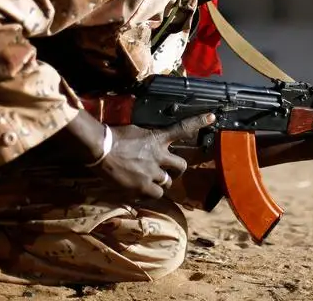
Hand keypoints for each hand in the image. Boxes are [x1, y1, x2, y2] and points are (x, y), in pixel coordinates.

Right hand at [95, 113, 215, 198]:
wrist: (100, 149)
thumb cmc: (113, 137)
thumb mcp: (135, 131)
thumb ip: (147, 138)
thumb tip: (149, 140)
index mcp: (157, 138)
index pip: (182, 128)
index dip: (199, 122)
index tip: (212, 117)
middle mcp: (159, 156)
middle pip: (181, 165)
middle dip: (177, 169)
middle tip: (170, 171)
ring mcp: (152, 173)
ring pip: (167, 183)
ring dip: (161, 183)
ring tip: (149, 181)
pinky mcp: (142, 187)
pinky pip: (155, 195)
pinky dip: (150, 194)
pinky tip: (141, 190)